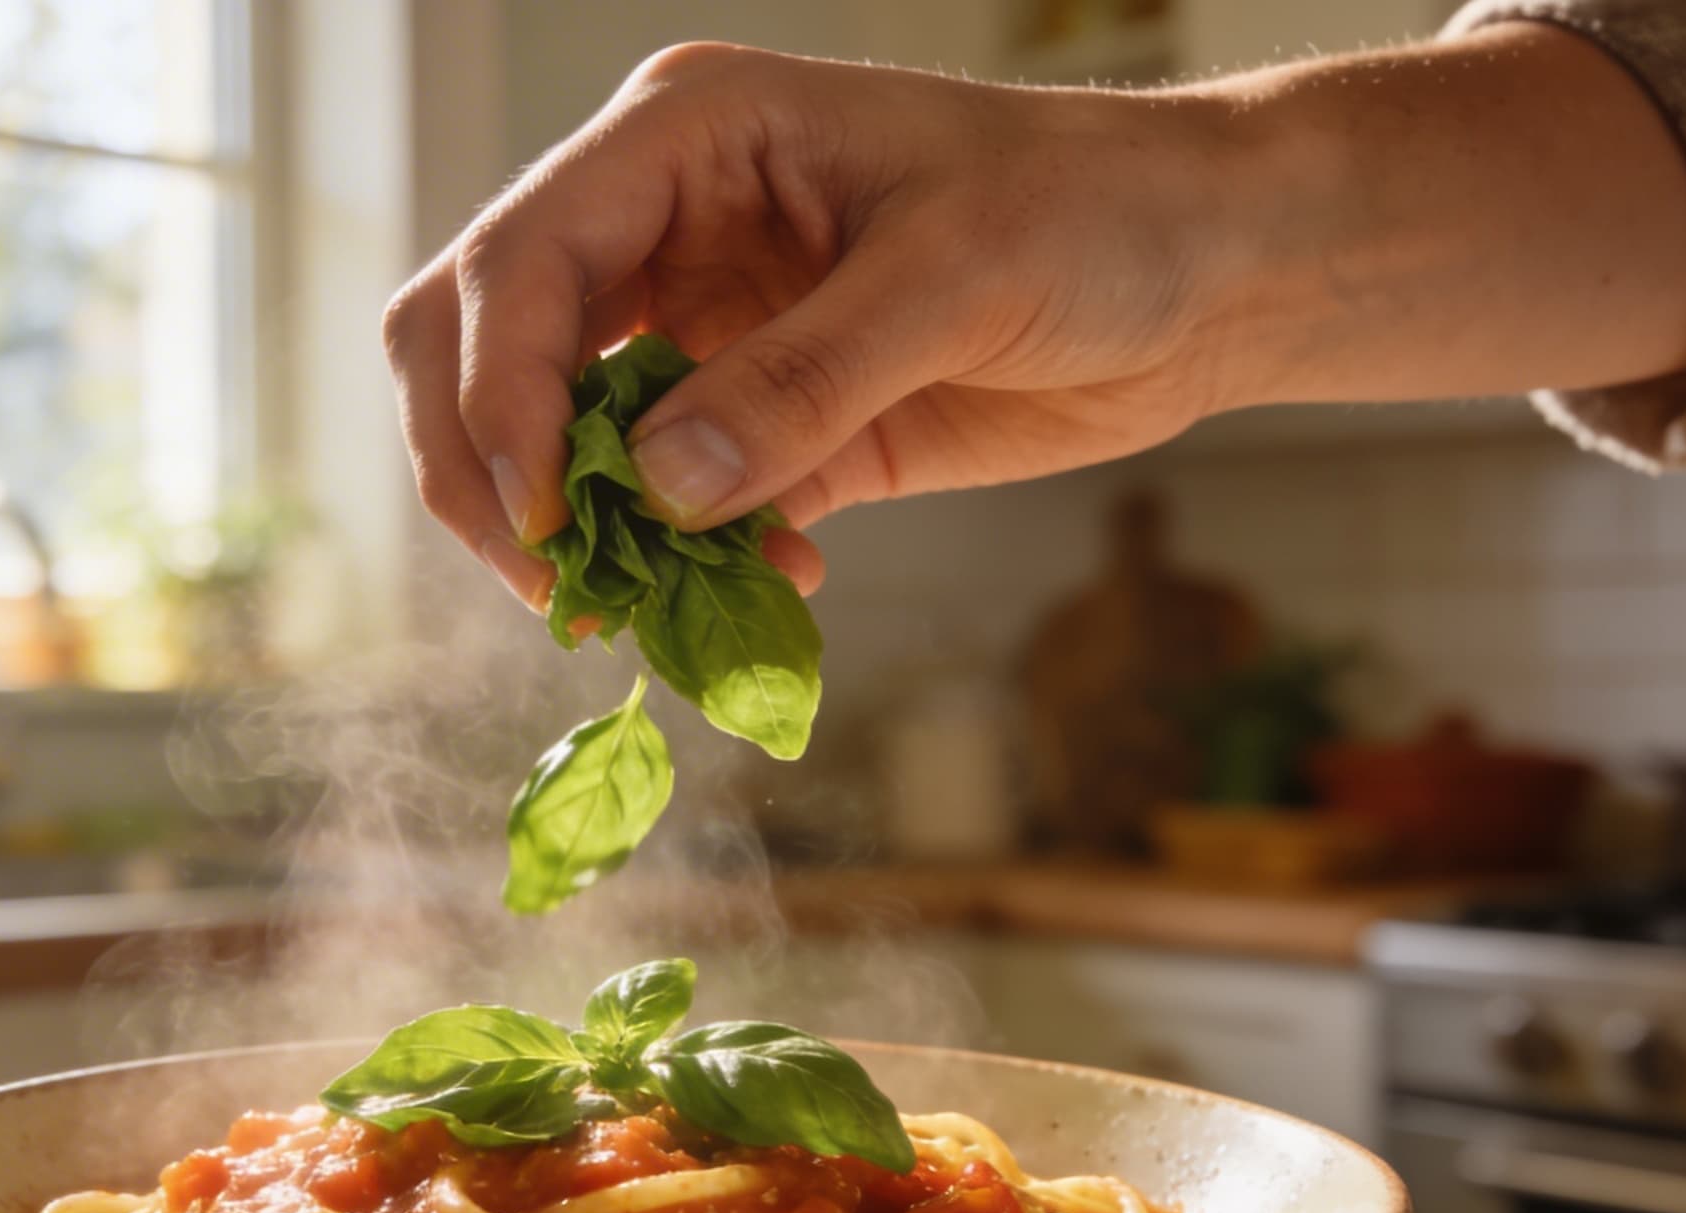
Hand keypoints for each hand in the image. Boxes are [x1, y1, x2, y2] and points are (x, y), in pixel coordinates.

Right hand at [383, 42, 1252, 608]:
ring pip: (557, 436)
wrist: (1206, 274)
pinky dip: (683, 563)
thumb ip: (803, 382)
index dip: (499, 392)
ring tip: (657, 600)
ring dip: (585, 531)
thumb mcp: (954, 277)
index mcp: (687, 139)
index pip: (519, 260)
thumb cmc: (1096, 213)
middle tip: (552, 580)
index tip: (545, 517)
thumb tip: (658, 490)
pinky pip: (666, 505)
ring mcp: (702, 325)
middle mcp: (665, 225)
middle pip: (479, 340)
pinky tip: (774, 582)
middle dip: (490, 465)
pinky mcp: (758, 420)